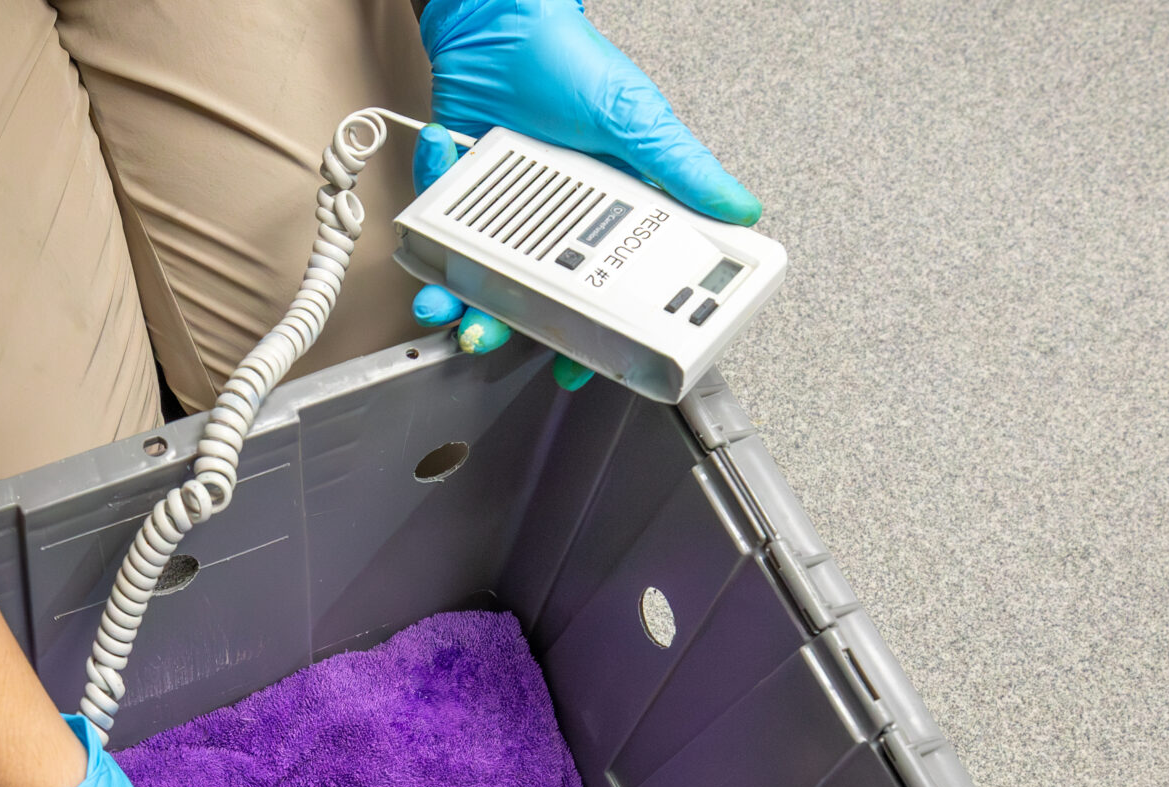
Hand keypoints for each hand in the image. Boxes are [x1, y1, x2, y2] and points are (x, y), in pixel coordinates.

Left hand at [412, 0, 761, 387]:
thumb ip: (681, 169)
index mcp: (600, 217)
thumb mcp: (636, 119)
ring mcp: (497, 214)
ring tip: (440, 307)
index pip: (598, 294)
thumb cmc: (571, 63)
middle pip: (527, 300)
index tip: (578, 370)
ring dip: (453, 299)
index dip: (589, 340)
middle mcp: (547, 225)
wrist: (501, 21)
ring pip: (473, 279)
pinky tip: (443, 164)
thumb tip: (741, 210)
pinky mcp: (453, 194)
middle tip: (487, 339)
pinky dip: (427, 213)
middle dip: (504, 328)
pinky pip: (434, 224)